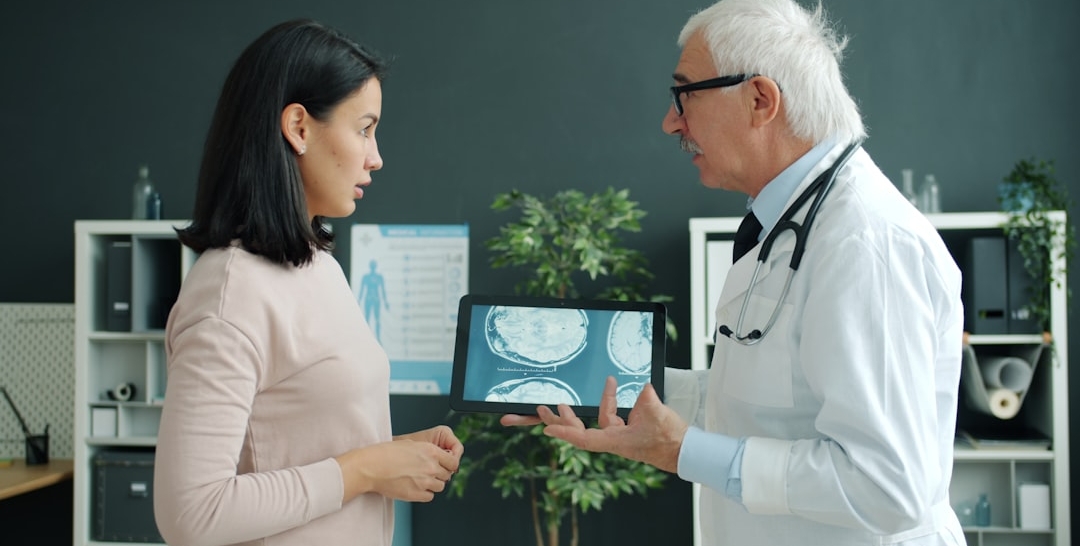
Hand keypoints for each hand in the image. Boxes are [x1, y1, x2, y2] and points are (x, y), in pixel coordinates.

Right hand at [337, 427, 461, 502]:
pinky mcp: (416, 494)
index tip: (445, 466)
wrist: (371, 466)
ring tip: (420, 480)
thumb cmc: (385, 453)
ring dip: (433, 484)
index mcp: (430, 451)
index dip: (450, 465)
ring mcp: (424, 481)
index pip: (454, 462)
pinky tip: (416, 487)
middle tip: (430, 473)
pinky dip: (425, 493)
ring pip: (440, 487)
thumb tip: (437, 457)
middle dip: (441, 474)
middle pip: (447, 475)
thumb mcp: (410, 444)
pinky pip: (430, 496)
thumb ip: (427, 451)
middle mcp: (430, 466)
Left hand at [536, 376, 687, 472]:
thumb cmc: (669, 439)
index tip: (546, 429)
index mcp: (615, 441)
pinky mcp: (628, 430)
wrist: (684, 451)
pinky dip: (609, 402)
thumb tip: (642, 388)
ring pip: (595, 421)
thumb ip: (645, 398)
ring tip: (568, 400)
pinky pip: (611, 416)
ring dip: (583, 410)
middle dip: (562, 420)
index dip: (564, 433)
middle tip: (544, 408)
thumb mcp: (657, 415)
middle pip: (580, 431)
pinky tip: (612, 387)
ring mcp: (619, 435)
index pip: (583, 438)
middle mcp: (613, 440)